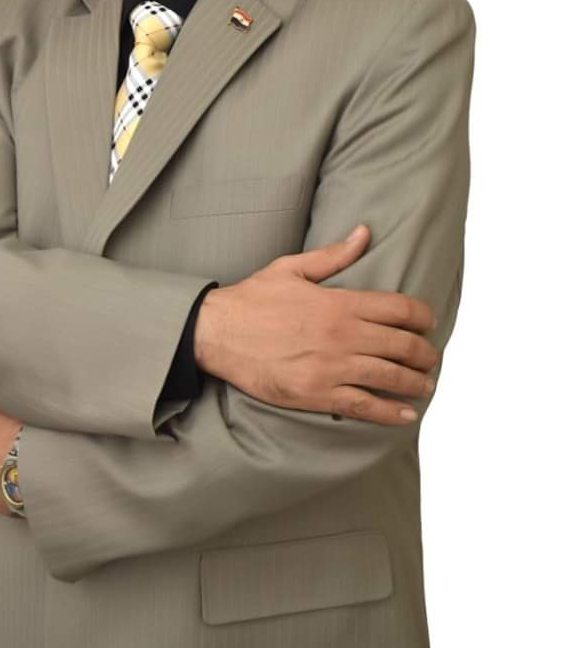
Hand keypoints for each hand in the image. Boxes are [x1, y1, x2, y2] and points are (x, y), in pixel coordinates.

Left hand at [0, 404, 24, 514]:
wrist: (35, 469)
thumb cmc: (21, 437)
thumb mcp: (9, 408)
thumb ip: (0, 407)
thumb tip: (4, 402)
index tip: (5, 418)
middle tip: (16, 440)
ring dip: (0, 466)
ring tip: (23, 461)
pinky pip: (1, 490)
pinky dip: (9, 484)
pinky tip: (24, 476)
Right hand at [194, 225, 438, 425]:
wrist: (216, 332)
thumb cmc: (252, 300)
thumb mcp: (292, 268)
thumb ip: (333, 255)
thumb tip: (364, 233)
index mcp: (338, 302)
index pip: (398, 308)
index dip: (422, 316)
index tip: (429, 322)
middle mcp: (341, 334)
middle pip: (402, 345)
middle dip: (425, 353)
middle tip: (430, 358)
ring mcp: (331, 366)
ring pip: (389, 377)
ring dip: (415, 382)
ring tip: (424, 384)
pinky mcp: (316, 393)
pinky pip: (363, 405)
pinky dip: (389, 411)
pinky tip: (405, 414)